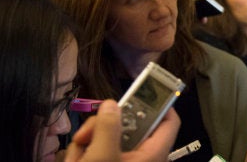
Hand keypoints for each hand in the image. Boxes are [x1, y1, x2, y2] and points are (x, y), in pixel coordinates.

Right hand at [64, 99, 179, 161]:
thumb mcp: (101, 156)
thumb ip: (106, 127)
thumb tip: (111, 104)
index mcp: (153, 154)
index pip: (169, 121)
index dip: (159, 103)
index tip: (136, 92)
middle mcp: (142, 158)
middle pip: (129, 127)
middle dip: (102, 129)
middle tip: (85, 136)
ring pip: (107, 140)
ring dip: (87, 146)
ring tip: (77, 160)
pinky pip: (96, 153)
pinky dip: (82, 157)